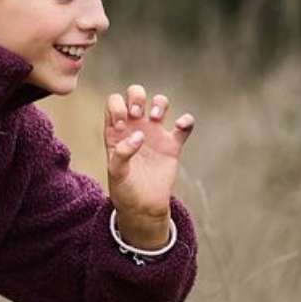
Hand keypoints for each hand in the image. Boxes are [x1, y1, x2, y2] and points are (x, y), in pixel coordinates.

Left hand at [104, 83, 194, 246]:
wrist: (143, 205)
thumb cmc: (123, 189)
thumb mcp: (116, 173)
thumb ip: (122, 154)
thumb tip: (138, 136)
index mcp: (116, 131)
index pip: (114, 102)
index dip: (117, 105)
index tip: (122, 124)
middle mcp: (135, 128)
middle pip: (135, 95)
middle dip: (137, 97)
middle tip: (137, 114)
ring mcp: (155, 134)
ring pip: (160, 103)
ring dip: (160, 103)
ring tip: (156, 118)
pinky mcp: (172, 144)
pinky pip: (184, 125)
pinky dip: (186, 120)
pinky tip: (180, 126)